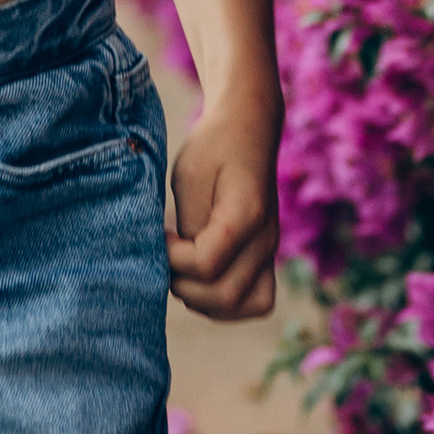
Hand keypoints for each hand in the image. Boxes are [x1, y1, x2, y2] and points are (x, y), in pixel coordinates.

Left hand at [166, 96, 279, 322]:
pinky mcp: (264, 256)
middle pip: (227, 296)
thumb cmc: (214, 147)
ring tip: (184, 270)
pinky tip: (201, 279)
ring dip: (206, 300)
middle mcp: (265, 239)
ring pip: (246, 305)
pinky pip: (255, 299)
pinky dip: (225, 302)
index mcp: (246, 214)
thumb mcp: (191, 176)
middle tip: (169, 258)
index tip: (164, 234)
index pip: (206, 263)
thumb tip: (180, 264)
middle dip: (186, 285)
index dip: (174, 258)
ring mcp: (269, 251)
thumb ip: (190, 223)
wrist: (247, 127)